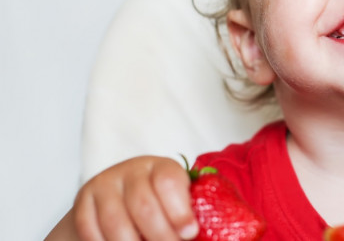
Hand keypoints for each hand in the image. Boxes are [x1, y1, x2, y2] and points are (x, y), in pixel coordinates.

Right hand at [53, 156, 197, 240]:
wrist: (119, 197)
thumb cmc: (159, 203)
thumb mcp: (176, 201)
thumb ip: (188, 214)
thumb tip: (203, 233)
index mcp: (161, 167)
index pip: (168, 182)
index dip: (180, 211)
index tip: (190, 233)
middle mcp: (131, 170)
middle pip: (143, 205)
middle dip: (160, 235)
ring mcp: (104, 184)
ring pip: (115, 221)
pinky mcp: (83, 201)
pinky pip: (91, 229)